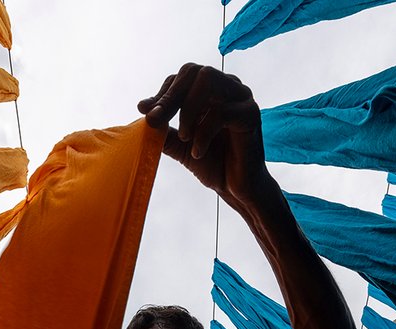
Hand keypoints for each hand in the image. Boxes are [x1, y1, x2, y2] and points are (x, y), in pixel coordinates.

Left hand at [138, 63, 270, 206]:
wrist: (237, 190)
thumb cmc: (213, 164)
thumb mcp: (180, 145)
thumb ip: (164, 128)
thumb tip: (144, 110)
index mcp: (212, 91)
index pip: (183, 76)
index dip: (162, 93)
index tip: (145, 111)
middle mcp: (228, 88)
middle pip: (194, 71)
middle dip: (170, 96)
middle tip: (157, 121)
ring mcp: (242, 98)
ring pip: (208, 80)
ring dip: (188, 109)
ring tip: (184, 137)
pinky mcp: (251, 114)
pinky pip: (220, 112)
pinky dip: (203, 133)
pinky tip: (198, 152)